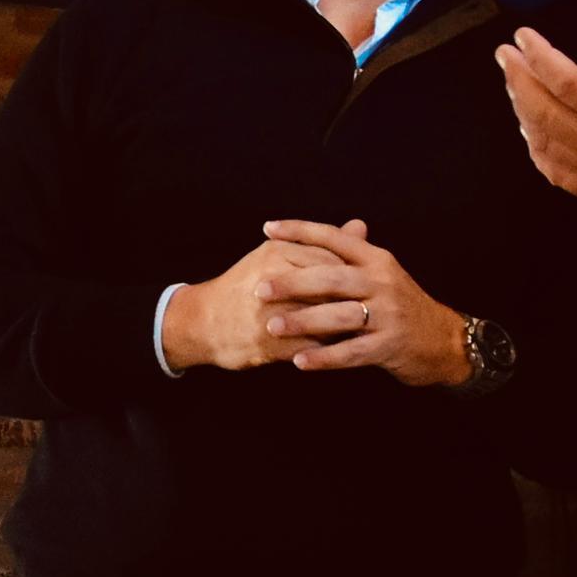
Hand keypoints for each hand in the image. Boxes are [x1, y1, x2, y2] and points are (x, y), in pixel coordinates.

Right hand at [161, 231, 371, 373]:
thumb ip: (321, 243)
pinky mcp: (267, 342)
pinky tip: (340, 350)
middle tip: (373, 308)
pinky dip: (327, 350)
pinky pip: (309, 346)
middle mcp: (273, 279)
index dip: (355, 274)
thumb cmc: (246, 285)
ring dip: (344, 327)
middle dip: (353, 301)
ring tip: (361, 330)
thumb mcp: (280, 255)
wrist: (203, 321)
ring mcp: (270, 312)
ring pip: (322, 319)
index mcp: (277, 253)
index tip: (370, 284)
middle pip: (330, 289)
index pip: (331, 259)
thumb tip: (360, 227)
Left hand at [254, 219, 474, 385]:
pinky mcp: (390, 345)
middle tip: (260, 288)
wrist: (443, 341)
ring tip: (271, 326)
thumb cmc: (402, 306)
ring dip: (303, 321)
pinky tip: (299, 361)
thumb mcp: (384, 274)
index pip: (335, 238)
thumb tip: (344, 226)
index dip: (301, 231)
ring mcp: (389, 314)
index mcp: (377, 259)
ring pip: (339, 315)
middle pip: (332, 278)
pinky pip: (351, 352)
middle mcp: (383, 282)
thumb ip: (359, 255)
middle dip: (293, 282)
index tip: (268, 229)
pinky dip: (324, 357)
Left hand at [497, 9, 576, 212]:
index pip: (565, 82)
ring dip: (522, 111)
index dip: (538, 58)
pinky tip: (532, 131)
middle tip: (505, 56)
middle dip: (517, 80)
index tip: (522, 38)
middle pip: (543, 112)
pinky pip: (558, 173)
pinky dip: (538, 150)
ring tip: (514, 84)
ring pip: (544, 142)